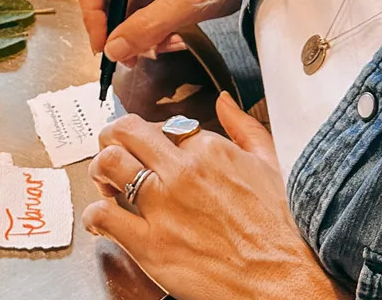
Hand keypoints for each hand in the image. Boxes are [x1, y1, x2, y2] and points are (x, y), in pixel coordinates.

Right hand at [74, 0, 251, 63]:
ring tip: (162, 48)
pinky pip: (140, 18)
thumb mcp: (184, 2)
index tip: (103, 44)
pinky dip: (151, 34)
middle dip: (116, 31)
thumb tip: (112, 50)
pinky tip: (174, 40)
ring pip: (122, 13)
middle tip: (128, 57)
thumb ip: (146, 27)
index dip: (91, 14)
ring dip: (136, 37)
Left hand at [82, 93, 348, 299]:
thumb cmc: (282, 233)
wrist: (286, 284)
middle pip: (124, 132)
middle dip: (112, 138)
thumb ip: (244, 128)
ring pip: (108, 164)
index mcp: (210, 150)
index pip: (160, 126)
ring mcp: (163, 206)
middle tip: (112, 150)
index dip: (151, 138)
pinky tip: (103, 221)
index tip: (151, 151)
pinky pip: (102, 215)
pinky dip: (95, 216)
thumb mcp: (272, 166)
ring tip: (107, 184)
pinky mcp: (149, 243)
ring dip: (99, 171)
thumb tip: (223, 101)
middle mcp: (182, 172)